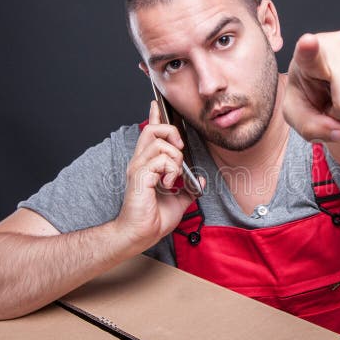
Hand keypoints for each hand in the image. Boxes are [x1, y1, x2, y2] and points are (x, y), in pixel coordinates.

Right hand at [115, 101, 202, 250]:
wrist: (141, 234)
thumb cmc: (153, 219)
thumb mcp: (179, 201)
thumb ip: (189, 188)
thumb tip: (201, 180)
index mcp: (146, 165)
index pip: (149, 133)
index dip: (154, 117)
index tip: (157, 105)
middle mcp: (139, 162)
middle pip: (153, 129)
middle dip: (172, 134)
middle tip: (180, 151)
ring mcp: (138, 168)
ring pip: (160, 143)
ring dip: (175, 158)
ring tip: (173, 177)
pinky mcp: (140, 177)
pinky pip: (161, 160)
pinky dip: (171, 170)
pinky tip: (168, 184)